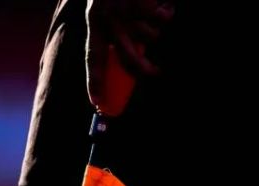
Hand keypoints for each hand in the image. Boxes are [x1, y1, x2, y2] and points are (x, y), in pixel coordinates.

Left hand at [85, 0, 174, 114]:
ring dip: (157, 25)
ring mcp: (124, 9)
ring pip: (150, 36)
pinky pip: (162, 18)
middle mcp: (106, 17)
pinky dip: (166, 9)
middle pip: (129, 58)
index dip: (95, 81)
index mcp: (93, 19)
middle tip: (156, 73)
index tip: (96, 103)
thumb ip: (115, 29)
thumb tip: (131, 60)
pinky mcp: (141, 2)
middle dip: (145, 71)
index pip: (92, 57)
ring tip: (154, 8)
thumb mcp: (108, 5)